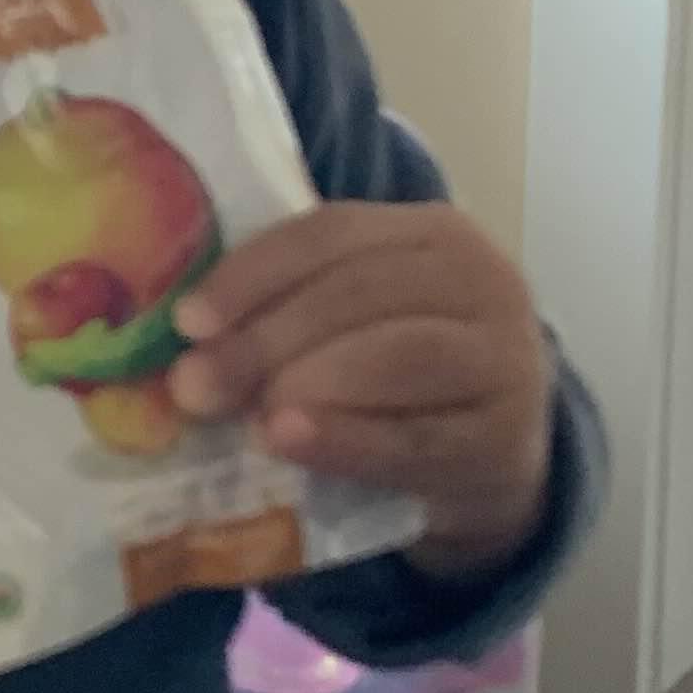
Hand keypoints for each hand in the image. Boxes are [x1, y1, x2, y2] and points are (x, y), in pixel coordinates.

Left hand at [168, 201, 553, 569]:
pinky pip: (417, 436)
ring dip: (307, 381)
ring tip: (246, 417)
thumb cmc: (404, 379)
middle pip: (359, 293)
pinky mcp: (504, 439)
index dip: (253, 273)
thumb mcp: (361, 324)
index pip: (333, 232)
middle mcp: (483, 280)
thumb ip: (291, 312)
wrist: (495, 460)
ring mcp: (505, 359)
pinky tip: (289, 441)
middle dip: (266, 338)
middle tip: (196, 386)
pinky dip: (345, 439)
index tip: (187, 321)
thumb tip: (187, 344)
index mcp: (434, 233)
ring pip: (397, 356)